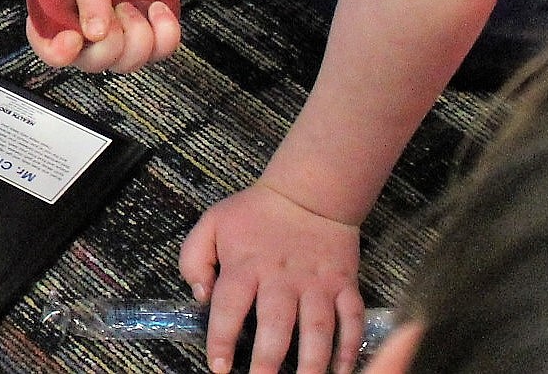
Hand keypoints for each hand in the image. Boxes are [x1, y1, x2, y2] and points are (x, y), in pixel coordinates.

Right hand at [26, 0, 185, 72]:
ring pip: (127, 64)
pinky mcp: (148, 34)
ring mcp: (118, 33)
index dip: (57, 52)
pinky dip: (165, 33)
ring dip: (140, 35)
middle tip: (120, 7)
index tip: (76, 38)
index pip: (46, 46)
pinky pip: (157, 55)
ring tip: (139, 2)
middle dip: (112, 41)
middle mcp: (85, 26)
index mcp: (59, 7)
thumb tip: (93, 34)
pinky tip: (159, 7)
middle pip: (91, 63)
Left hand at [178, 184, 362, 373]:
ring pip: (317, 327)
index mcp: (247, 264)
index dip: (221, 339)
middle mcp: (282, 277)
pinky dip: (350, 345)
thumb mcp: (213, 223)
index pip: (229, 306)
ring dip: (313, 362)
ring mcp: (316, 282)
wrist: (308, 191)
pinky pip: (352, 317)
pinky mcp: (344, 283)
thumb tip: (200, 296)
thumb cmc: (257, 214)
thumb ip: (195, 258)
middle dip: (268, 360)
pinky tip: (343, 368)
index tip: (219, 367)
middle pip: (276, 323)